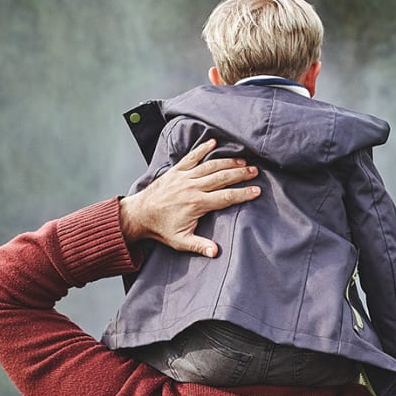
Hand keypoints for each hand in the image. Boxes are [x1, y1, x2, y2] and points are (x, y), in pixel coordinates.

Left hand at [119, 139, 258, 257]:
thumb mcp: (181, 241)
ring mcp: (184, 177)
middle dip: (240, 173)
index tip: (256, 191)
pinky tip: (213, 142)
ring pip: (210, 166)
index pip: (226, 197)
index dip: (243, 193)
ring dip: (228, 162)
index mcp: (197, 204)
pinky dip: (203, 149)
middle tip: (255, 171)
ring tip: (243, 160)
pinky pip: (192, 157)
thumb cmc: (161, 229)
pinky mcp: (176, 171)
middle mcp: (192, 187)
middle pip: (222, 177)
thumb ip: (200, 245)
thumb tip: (215, 252)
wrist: (139, 215)